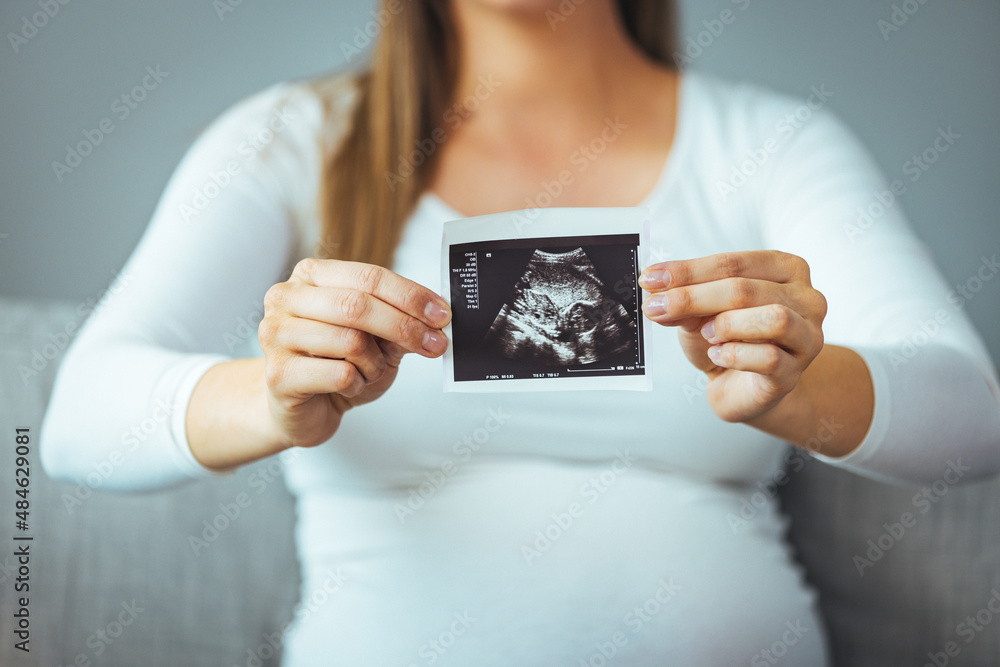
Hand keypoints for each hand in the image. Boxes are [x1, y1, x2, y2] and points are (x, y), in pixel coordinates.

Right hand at [258, 258, 450, 448]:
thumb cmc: (336, 364)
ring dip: (376, 363)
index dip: (410, 296)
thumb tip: (434, 318)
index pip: (369, 276)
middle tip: (435, 344)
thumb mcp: (375, 338)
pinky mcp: (278, 374)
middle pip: (357, 305)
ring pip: (350, 341)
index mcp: (312, 276)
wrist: (303, 408)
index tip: (441, 315)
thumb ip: (398, 321)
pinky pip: (340, 374)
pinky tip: (350, 385)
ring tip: (371, 371)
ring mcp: (276, 334)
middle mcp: (286, 298)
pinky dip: (358, 383)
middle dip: (404, 326)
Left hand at [640, 251, 826, 423]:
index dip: (688, 271)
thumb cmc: (728, 340)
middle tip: (657, 307)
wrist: (742, 388)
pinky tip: (718, 355)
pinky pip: (769, 358)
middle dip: (694, 297)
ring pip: (773, 318)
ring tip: (707, 334)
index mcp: (785, 269)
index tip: (650, 278)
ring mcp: (807, 336)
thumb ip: (685, 302)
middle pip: (746, 289)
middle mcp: (806, 298)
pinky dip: (734, 354)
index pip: (734, 263)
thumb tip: (656, 294)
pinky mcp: (795, 372)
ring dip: (727, 324)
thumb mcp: (700, 314)